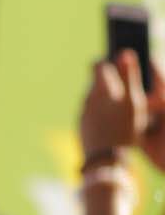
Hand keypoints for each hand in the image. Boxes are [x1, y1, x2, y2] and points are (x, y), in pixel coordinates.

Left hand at [79, 51, 164, 168]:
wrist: (105, 161)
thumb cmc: (124, 129)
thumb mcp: (132, 101)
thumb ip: (129, 76)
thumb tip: (124, 52)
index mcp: (100, 89)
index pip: (97, 66)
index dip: (106, 64)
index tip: (113, 66)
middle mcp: (87, 100)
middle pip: (95, 84)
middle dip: (107, 85)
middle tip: (122, 91)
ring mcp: (82, 115)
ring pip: (92, 101)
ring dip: (103, 101)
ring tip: (118, 111)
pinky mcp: (81, 128)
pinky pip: (91, 116)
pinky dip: (100, 116)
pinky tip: (111, 124)